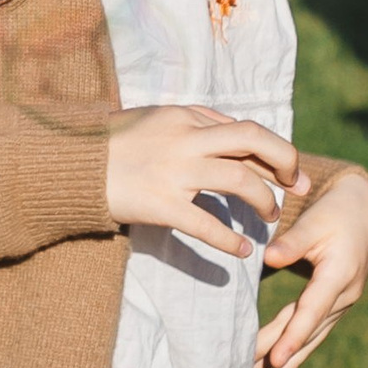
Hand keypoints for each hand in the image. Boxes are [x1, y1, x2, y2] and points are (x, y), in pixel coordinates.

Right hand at [106, 105, 305, 257]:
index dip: (275, 150)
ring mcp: (175, 172)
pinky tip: (241, 251)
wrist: (72, 166)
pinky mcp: (161, 205)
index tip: (291, 170)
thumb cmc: (114, 144)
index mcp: (185, 116)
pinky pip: (206, 224)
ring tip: (270, 217)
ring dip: (264, 200)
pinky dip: (229, 240)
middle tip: (296, 187)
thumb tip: (234, 135)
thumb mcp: (155, 119)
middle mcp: (185, 139)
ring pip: (239, 179)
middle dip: (284, 162)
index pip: (244, 130)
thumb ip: (194, 123)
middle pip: (254, 140)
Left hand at [254, 165, 367, 367]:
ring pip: (311, 336)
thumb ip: (292, 241)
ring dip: (288, 361)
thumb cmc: (337, 214)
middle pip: (307, 330)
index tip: (275, 358)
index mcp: (339, 274)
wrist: (365, 215)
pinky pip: (313, 332)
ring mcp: (341, 303)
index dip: (293, 335)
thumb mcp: (316, 220)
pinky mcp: (333, 306)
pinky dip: (296, 351)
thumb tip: (268, 258)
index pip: (313, 310)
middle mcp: (344, 295)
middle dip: (279, 356)